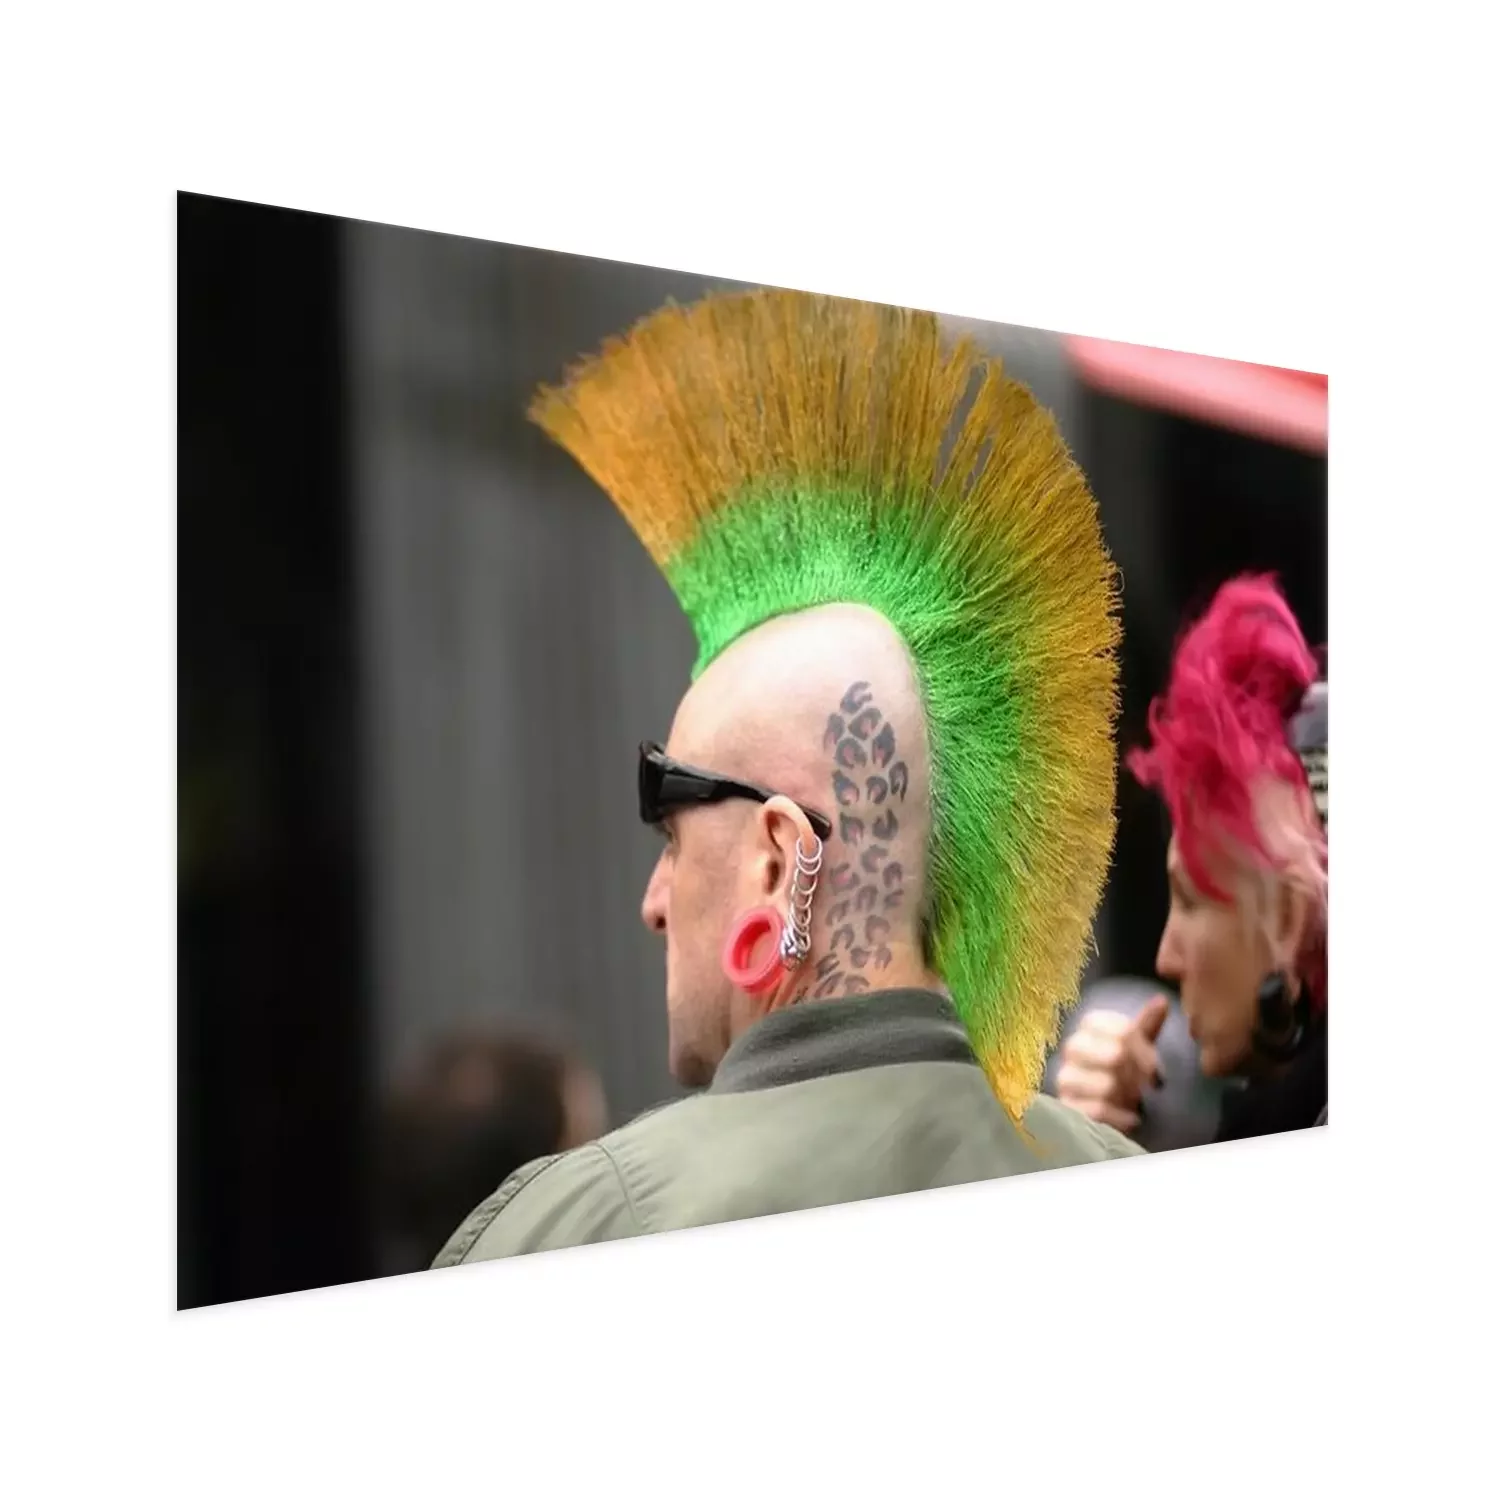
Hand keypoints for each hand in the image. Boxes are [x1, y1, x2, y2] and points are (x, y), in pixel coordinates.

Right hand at [1055, 994, 1169, 1133]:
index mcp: (1090, 1026)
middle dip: (1137, 1075)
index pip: (1123, 1030)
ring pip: (1107, 1085)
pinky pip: (1099, 1111)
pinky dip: (1121, 1118)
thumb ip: (1148, 1024)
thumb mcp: (1138, 1045)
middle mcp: (1073, 1047)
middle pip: (1115, 1055)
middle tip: (1145, 1087)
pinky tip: (1130, 1118)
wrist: (1106, 1106)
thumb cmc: (1124, 1070)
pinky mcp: (1065, 1106)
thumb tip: (1161, 1000)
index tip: (1157, 1073)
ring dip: (1127, 1098)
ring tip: (1132, 1101)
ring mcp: (1065, 1077)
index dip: (1145, 1054)